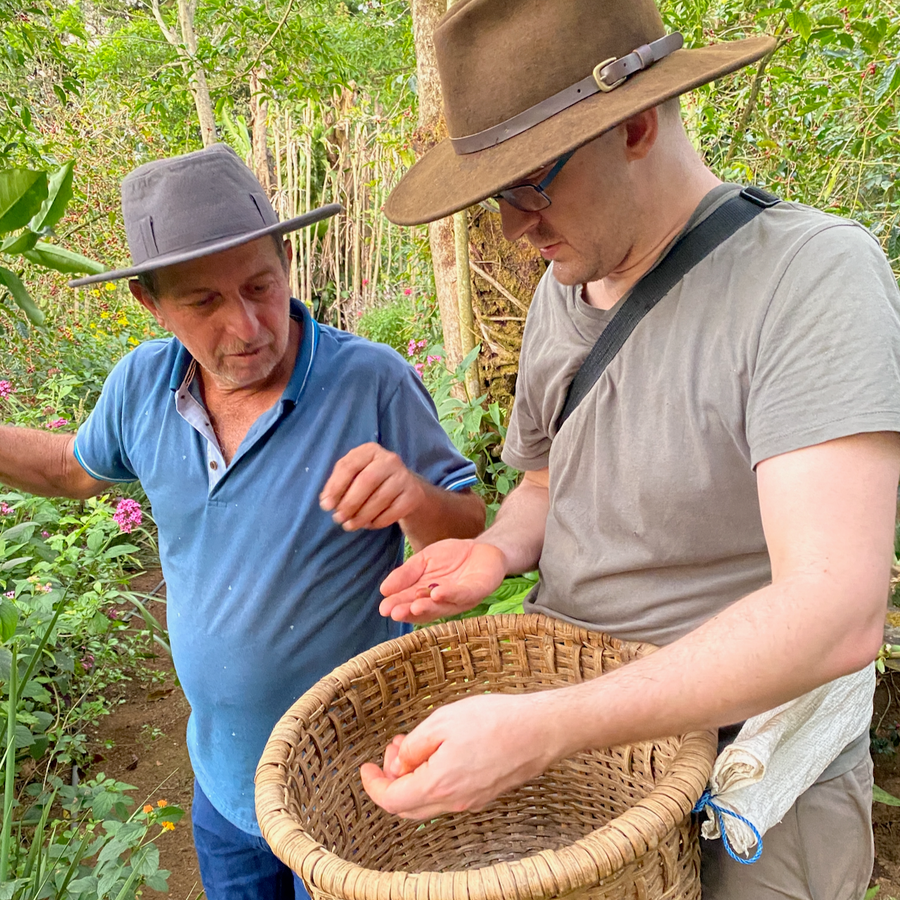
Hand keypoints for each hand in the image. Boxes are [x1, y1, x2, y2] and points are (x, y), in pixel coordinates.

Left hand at [320, 443, 424, 530]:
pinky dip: (378, 521)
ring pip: (380, 498)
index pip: (349, 465)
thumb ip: (338, 485)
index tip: (326, 506)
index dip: (335, 487)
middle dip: (349, 503)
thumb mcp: (354, 476)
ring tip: (350, 525)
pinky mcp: (414, 494)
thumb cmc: (372, 482)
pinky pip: (393, 511)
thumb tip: (326, 502)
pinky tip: (369, 524)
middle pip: (366, 481)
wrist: (405, 488)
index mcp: (369, 451)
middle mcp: (389, 459)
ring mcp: (404, 476)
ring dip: (361, 516)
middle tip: (338, 518)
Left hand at [360, 693, 560, 819]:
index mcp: (439, 785)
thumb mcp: (442, 721)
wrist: (540, 730)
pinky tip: (438, 753)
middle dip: (392, 780)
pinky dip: (433, 780)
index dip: (373, 785)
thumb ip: (414, 746)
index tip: (366, 767)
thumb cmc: (494, 721)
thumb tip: (399, 765)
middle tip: (393, 748)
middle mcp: (454, 802)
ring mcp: (472, 801)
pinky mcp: (485, 794)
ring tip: (415, 744)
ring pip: (428, 802)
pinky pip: (448, 797)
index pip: (392, 800)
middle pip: (408, 807)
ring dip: (413, 778)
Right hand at [379, 539, 507, 623]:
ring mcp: (459, 599)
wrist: (483, 548)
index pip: (409, 602)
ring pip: (442, 607)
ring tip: (413, 606)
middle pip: (424, 610)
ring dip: (427, 608)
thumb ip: (406, 573)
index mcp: (426, 595)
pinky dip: (449, 594)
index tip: (383, 609)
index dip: (397, 606)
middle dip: (409, 611)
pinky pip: (462, 594)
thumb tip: (383, 589)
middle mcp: (442, 602)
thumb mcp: (424, 560)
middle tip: (395, 613)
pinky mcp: (477, 591)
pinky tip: (436, 593)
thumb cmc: (452, 556)